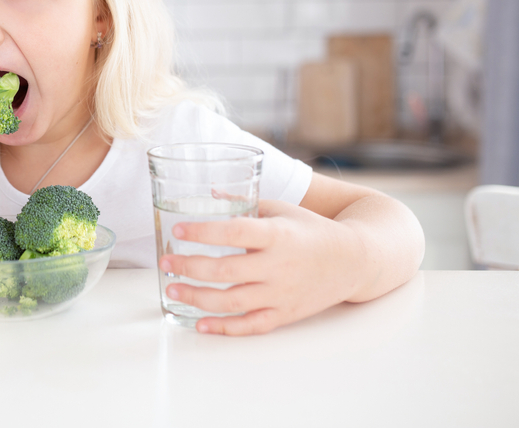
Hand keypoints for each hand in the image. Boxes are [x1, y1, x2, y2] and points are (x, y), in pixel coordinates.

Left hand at [158, 199, 365, 335]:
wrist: (353, 261)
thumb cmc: (311, 230)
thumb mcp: (280, 209)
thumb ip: (244, 203)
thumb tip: (208, 192)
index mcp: (277, 234)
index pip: (234, 232)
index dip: (203, 232)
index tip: (178, 231)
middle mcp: (278, 265)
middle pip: (226, 270)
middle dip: (190, 267)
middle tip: (165, 263)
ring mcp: (281, 292)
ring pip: (232, 301)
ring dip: (198, 298)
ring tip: (173, 290)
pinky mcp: (285, 313)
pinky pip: (251, 325)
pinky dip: (224, 328)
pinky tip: (200, 324)